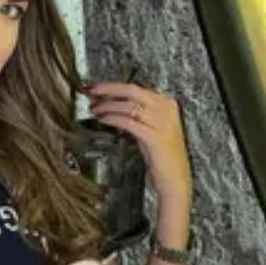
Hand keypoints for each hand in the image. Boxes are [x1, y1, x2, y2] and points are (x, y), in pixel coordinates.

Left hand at [85, 82, 192, 207]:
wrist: (175, 178)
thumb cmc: (160, 156)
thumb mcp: (148, 129)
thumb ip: (134, 116)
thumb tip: (110, 105)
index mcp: (166, 104)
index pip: (136, 88)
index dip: (113, 86)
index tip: (96, 86)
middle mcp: (166, 110)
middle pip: (132, 91)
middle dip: (108, 89)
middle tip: (90, 91)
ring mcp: (162, 123)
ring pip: (129, 106)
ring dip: (108, 106)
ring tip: (95, 109)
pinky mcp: (155, 137)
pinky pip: (130, 122)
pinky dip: (114, 119)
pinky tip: (104, 119)